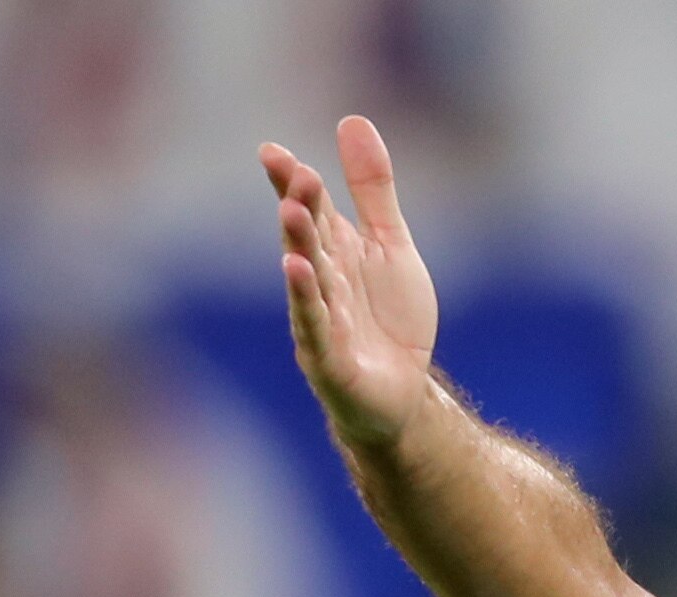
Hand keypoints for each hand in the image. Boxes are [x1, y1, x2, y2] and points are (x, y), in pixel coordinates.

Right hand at [260, 117, 439, 448]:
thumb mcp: (391, 244)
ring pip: (307, 278)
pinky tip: (297, 270)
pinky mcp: (330, 360)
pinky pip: (315, 326)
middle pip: (308, 238)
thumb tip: (352, 120)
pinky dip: (306, 299)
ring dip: (298, 245)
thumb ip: (372, 189)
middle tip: (294, 173)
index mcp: (335, 251)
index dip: (290, 181)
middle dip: (299, 206)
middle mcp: (321, 282)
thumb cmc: (390, 320)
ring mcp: (321, 321)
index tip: (272, 151)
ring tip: (290, 211)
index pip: (309, 209)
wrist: (404, 394)